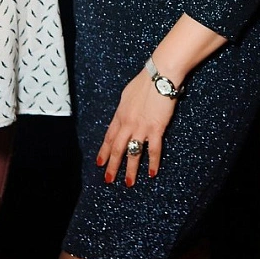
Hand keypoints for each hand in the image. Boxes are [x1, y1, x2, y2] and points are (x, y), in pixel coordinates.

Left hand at [95, 68, 176, 186]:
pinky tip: (152, 173)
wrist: (160, 76)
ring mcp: (141, 128)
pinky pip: (153, 150)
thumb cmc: (145, 82)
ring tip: (128, 183)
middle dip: (112, 166)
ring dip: (130, 169)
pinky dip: (153, 163)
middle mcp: (127, 124)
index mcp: (120, 115)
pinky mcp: (156, 129)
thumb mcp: (127, 95)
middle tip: (109, 179)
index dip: (104, 151)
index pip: (109, 137)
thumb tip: (123, 116)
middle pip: (117, 148)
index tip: (100, 163)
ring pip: (132, 153)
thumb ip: (124, 109)